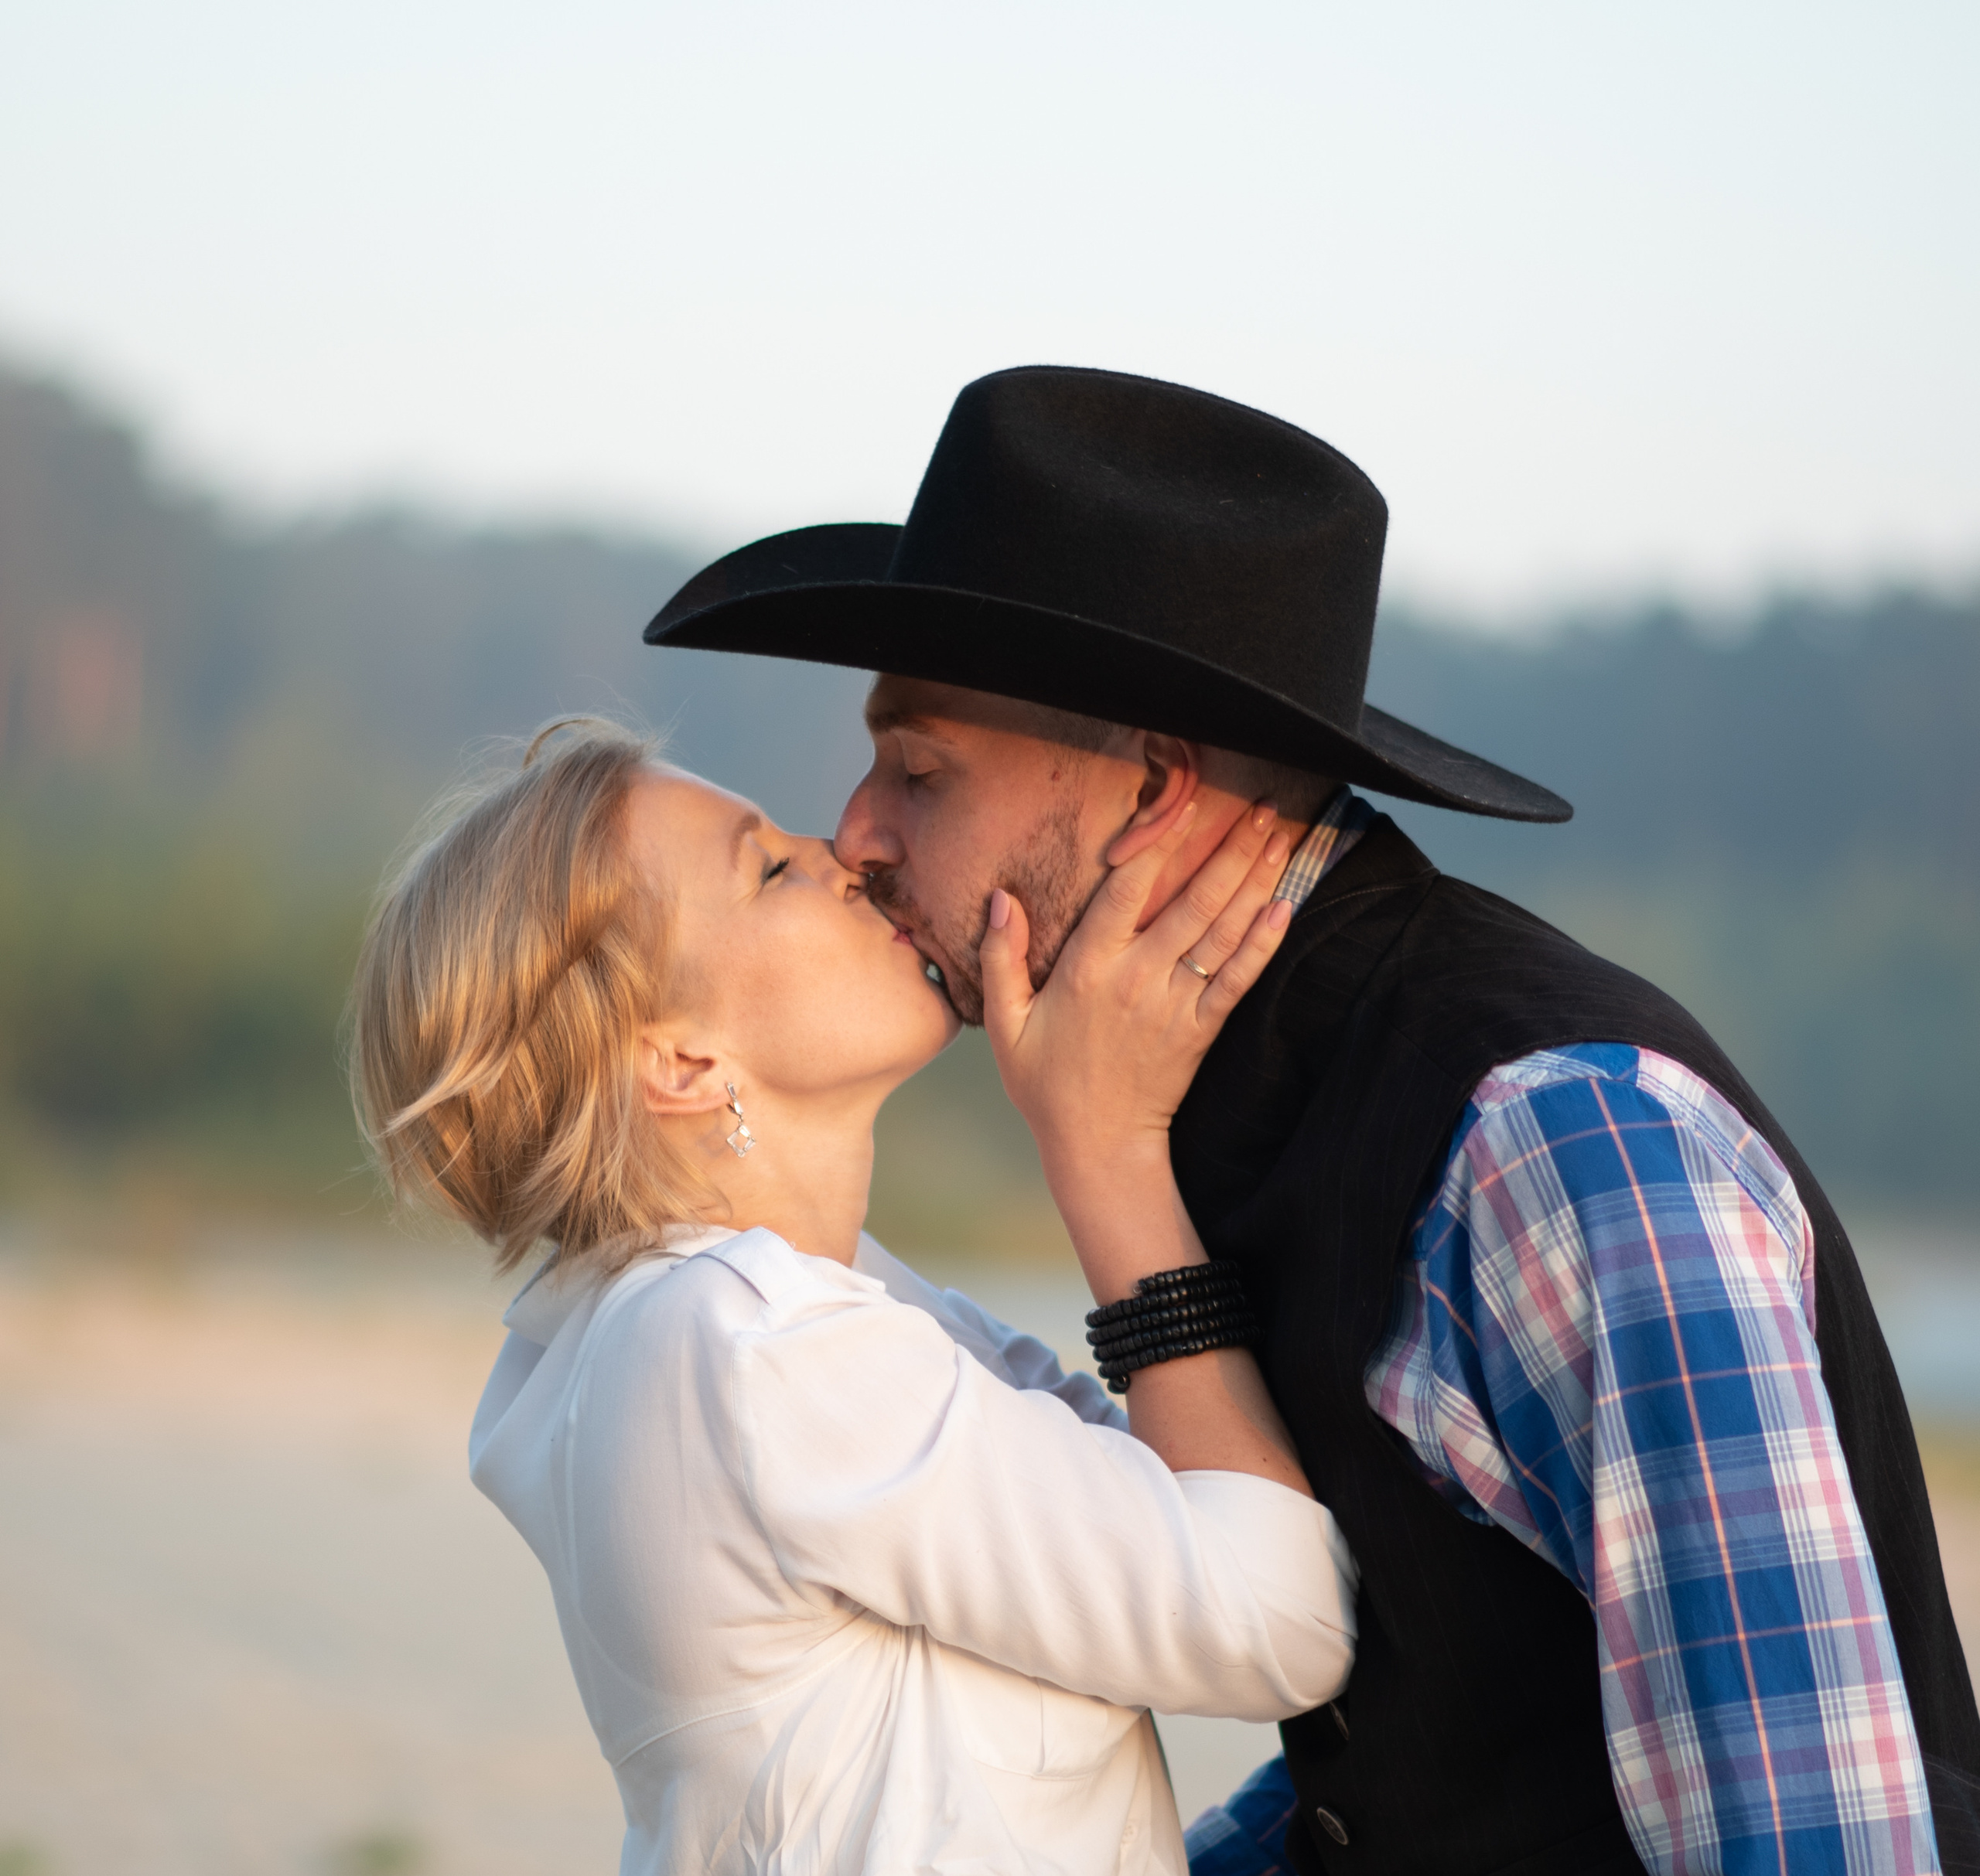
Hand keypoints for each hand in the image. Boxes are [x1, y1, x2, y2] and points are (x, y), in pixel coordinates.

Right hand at [980, 799, 1292, 1189]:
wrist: (1097, 1147)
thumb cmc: (1045, 1085)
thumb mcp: (1004, 1024)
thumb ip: (1001, 958)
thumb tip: (1002, 899)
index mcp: (1088, 970)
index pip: (1126, 893)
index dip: (1158, 845)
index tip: (1184, 804)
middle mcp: (1138, 980)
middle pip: (1192, 902)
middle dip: (1229, 851)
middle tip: (1261, 807)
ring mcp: (1175, 1005)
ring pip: (1222, 932)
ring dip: (1255, 882)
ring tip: (1279, 839)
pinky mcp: (1201, 1030)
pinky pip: (1238, 979)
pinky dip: (1263, 942)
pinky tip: (1284, 907)